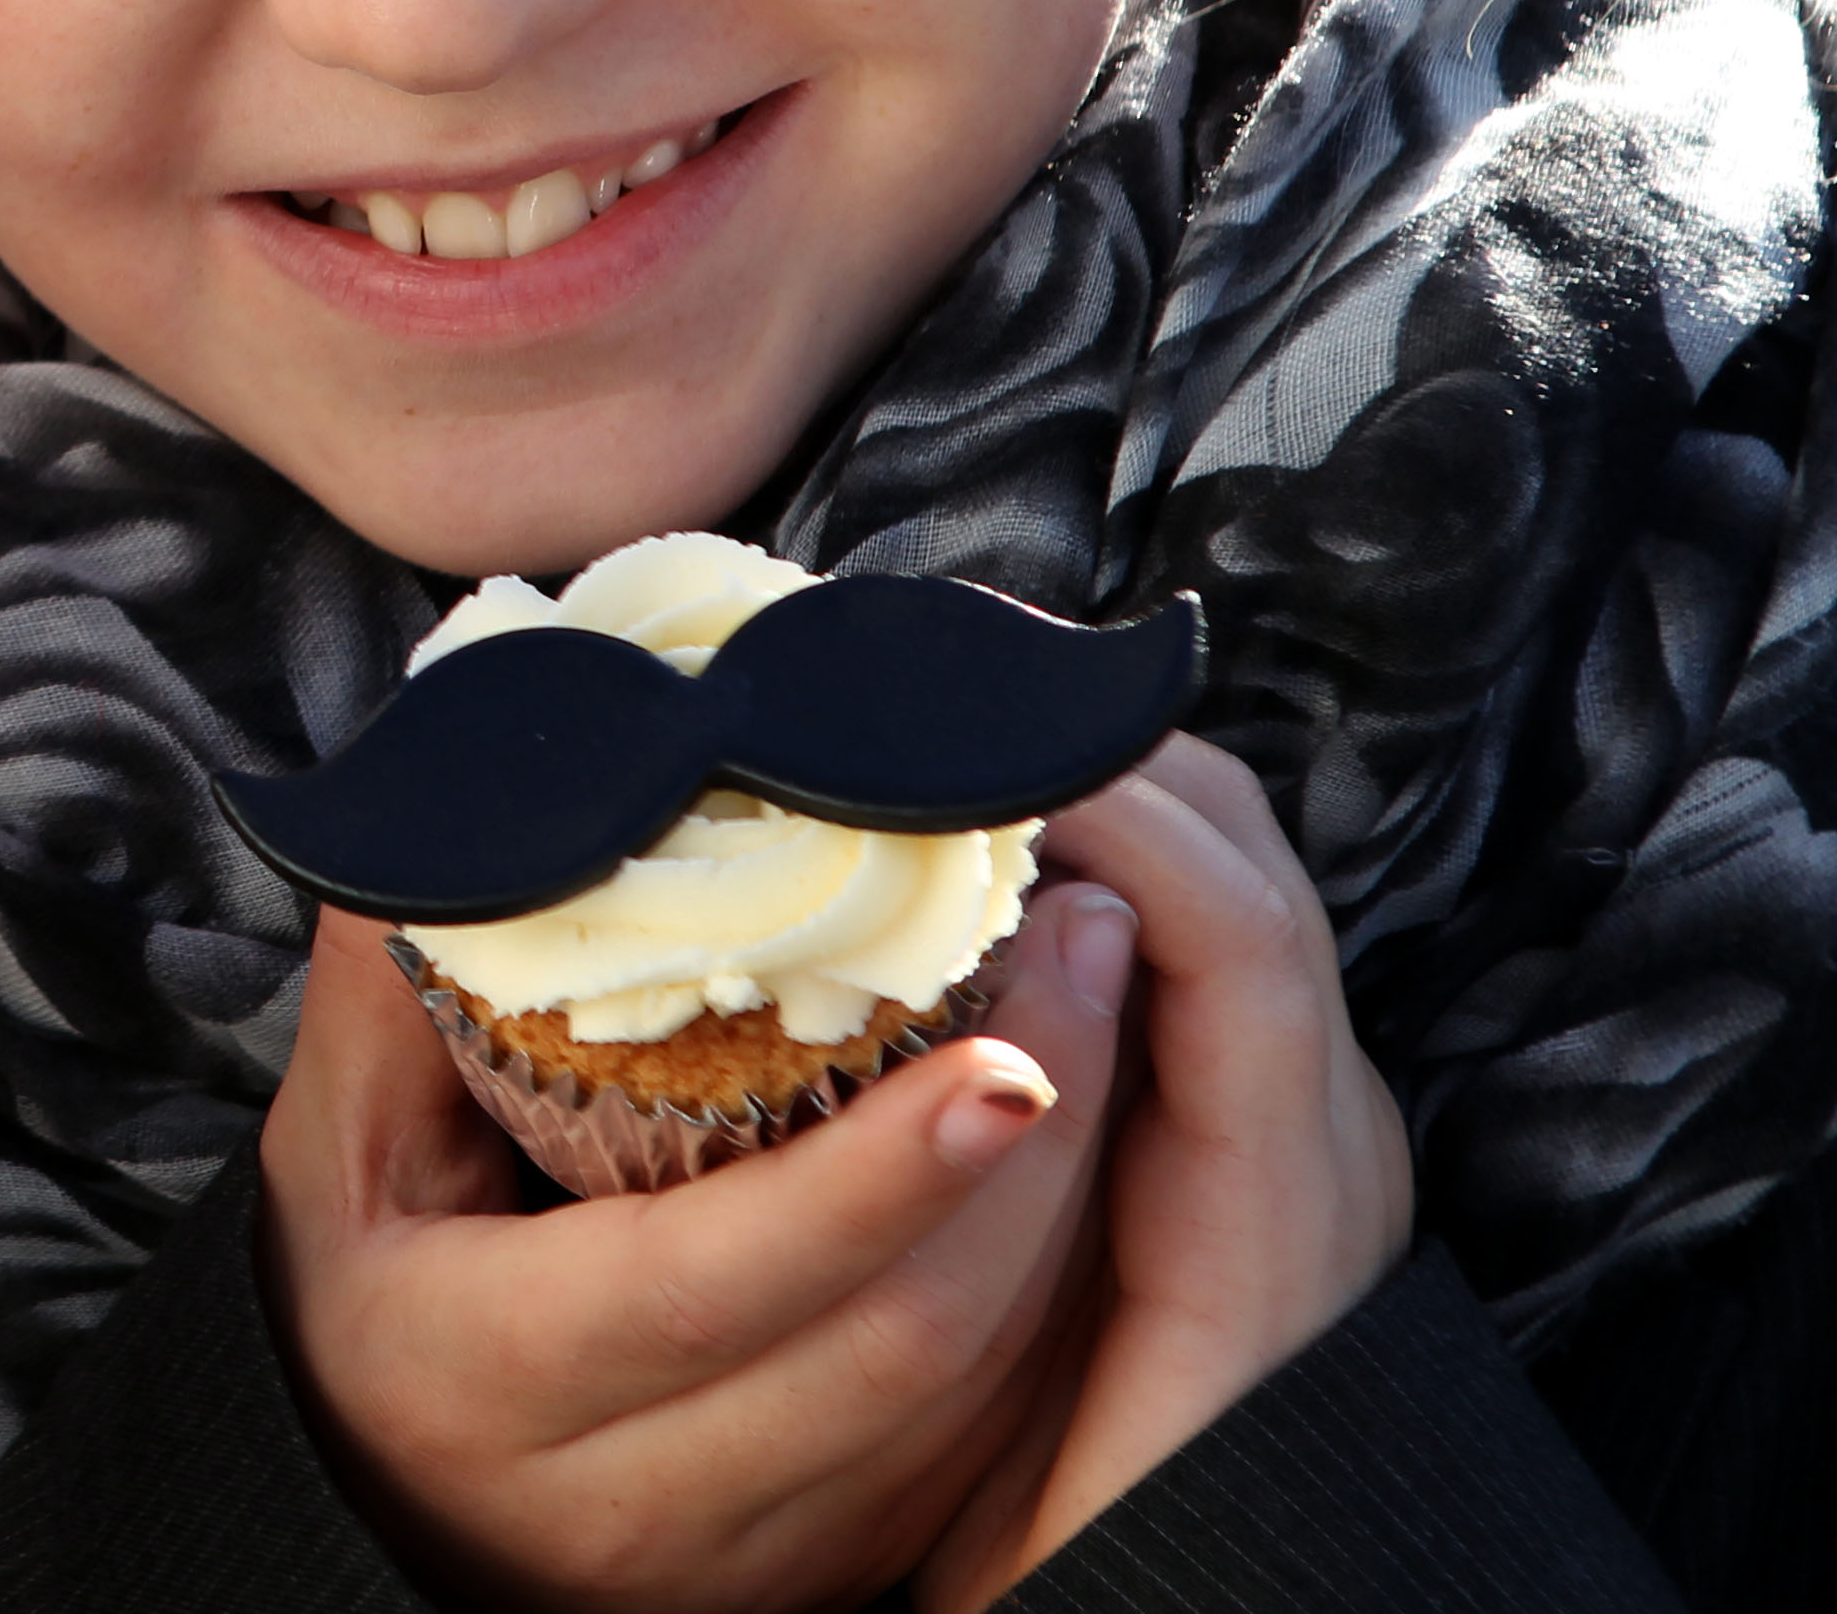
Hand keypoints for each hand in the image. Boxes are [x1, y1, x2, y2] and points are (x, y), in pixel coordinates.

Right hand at [258, 887, 1129, 1613]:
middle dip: (1029, 1156)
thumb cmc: (365, 1301)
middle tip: (1080, 951)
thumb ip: (395, 989)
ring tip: (1089, 1023)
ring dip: (1062, 1218)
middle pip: (895, 1340)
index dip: (873, 1179)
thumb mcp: (337, 1151)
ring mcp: (746, 1554)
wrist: (389, 1501)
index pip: (714, 1281)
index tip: (997, 1061)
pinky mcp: (829, 1563)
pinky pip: (981, 1437)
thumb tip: (474, 811)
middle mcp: (626, 1496)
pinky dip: (1044, 1296)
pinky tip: (1058, 1165)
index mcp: (488, 1375)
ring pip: (970, 1400)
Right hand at [912, 736, 1410, 1613]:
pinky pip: (1203, 924)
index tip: (968, 749)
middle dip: (1095, 752)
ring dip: (1094, 790)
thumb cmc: (1098, 1541)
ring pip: (1229, 870)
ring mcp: (1307, 1122)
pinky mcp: (1266, 1117)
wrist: (1226, 1597)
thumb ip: (1008, 1254)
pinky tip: (981, 852)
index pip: (1238, 944)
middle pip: (1246, 860)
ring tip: (930, 766)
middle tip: (914, 716)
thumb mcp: (1032, 1451)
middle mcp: (1327, 1146)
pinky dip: (1102, 850)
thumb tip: (998, 1040)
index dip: (1119, 817)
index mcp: (1279, 1224)